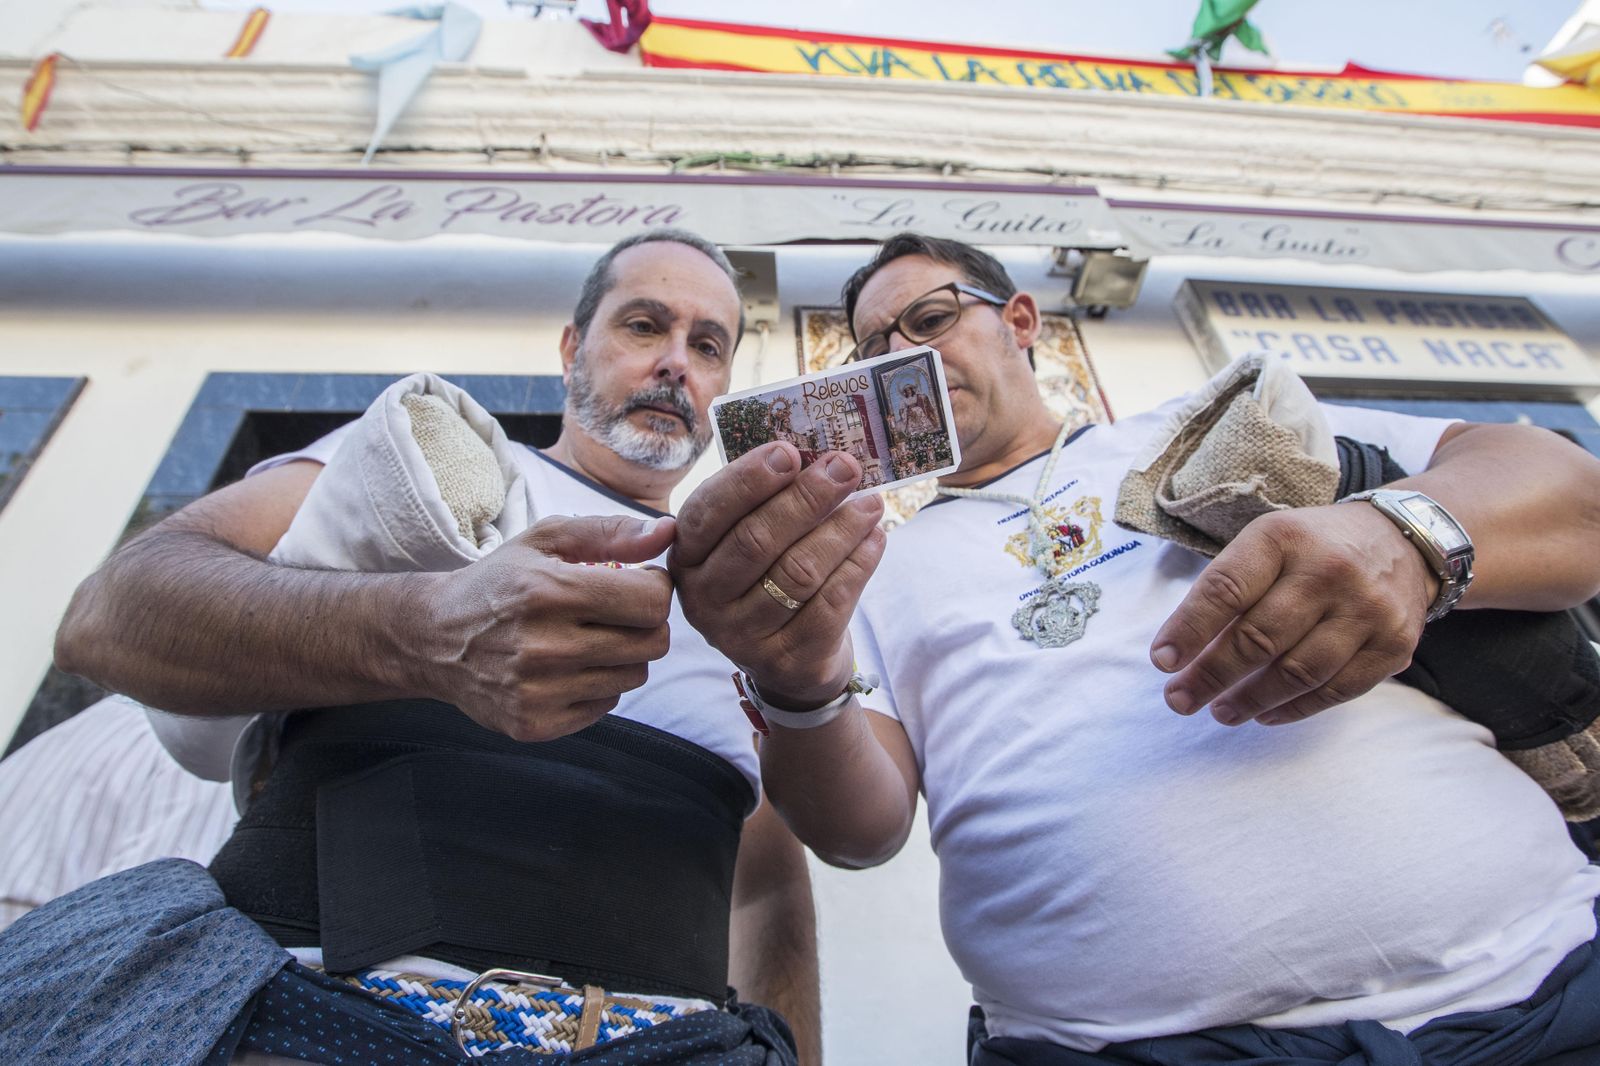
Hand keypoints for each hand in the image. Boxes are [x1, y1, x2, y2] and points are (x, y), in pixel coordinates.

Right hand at [416, 513, 676, 740]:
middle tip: (618, 611)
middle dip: (646, 622)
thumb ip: (612, 532)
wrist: (434, 638)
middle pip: (652, 643)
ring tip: (589, 637)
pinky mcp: (534, 724)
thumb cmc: (500, 581)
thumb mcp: (546, 539)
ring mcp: (537, 691)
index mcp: (548, 591)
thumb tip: (670, 531)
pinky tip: (570, 666)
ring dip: (624, 654)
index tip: (638, 583)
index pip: (652, 601)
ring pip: (634, 676)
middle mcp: (543, 646)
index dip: (656, 588)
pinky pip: (606, 705)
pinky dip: (599, 685)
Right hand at [669, 442, 885, 707]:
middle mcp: (704, 599)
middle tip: (845, 467)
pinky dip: (857, 565)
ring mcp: (742, 635)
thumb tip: (818, 457)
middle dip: (806, 498)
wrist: (790, 659)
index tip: (789, 452)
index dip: (747, 480)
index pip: (707, 513)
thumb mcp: (749, 540)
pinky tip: (875, 538)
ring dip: (841, 530)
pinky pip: (829, 604)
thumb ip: (766, 502)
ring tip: (870, 502)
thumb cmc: (768, 578)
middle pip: (756, 541)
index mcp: (688, 557)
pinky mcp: (785, 660)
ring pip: (797, 572)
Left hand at [1149, 503, 1438, 726]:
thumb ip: (1230, 588)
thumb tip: (1182, 651)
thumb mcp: (1268, 543)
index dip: (1189, 629)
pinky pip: (1336, 690)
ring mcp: (1366, 610)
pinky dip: (1294, 709)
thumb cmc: (1313, 548)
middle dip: (1210, 676)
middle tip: (1180, 700)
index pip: (1226, 590)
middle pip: (1258, 638)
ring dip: (1250, 700)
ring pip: (1297, 672)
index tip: (1162, 662)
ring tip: (1221, 712)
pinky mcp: (1394, 644)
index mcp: (1283, 538)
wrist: (1402, 541)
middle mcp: (1328, 571)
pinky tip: (1265, 714)